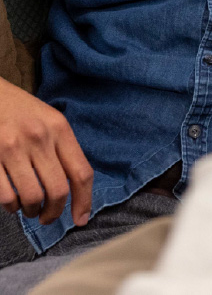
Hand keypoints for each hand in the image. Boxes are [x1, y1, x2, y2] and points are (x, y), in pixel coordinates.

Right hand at [0, 78, 93, 224]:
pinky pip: (6, 197)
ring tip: (29, 208)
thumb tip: (75, 188)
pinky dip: (11, 206)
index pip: (81, 172)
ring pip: (32, 197)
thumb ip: (62, 148)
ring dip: (31, 211)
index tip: (81, 219)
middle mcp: (39, 138)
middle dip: (54, 212)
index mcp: (60, 129)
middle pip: (58, 190)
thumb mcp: (49, 120)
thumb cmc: (21, 111)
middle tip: (48, 217)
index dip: (84, 200)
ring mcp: (12, 148)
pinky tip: (12, 201)